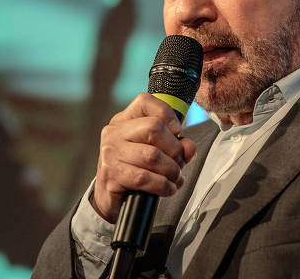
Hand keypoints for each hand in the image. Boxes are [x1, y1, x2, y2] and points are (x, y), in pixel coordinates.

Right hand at [92, 93, 195, 222]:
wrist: (111, 198)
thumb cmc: (136, 170)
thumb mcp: (158, 151)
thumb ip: (176, 145)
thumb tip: (188, 148)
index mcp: (124, 120)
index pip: (145, 101)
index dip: (167, 113)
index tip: (177, 130)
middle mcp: (114, 133)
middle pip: (154, 128)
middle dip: (175, 149)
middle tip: (179, 162)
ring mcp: (111, 153)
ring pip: (152, 155)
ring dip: (172, 170)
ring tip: (175, 177)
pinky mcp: (111, 175)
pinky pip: (145, 177)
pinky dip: (163, 185)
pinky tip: (168, 188)